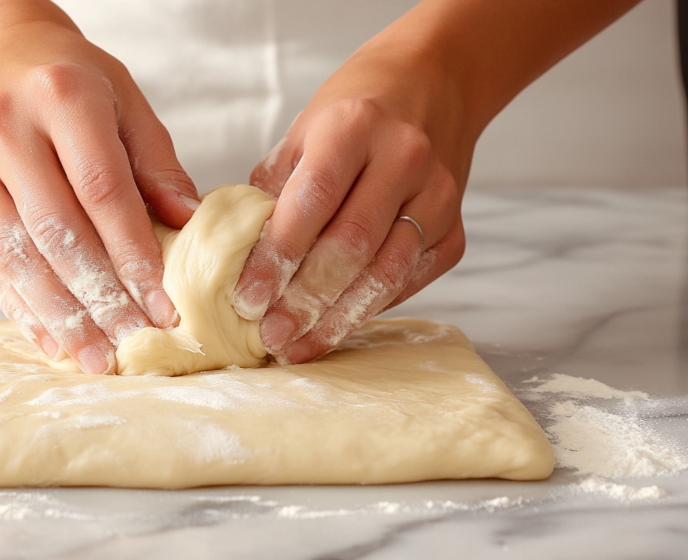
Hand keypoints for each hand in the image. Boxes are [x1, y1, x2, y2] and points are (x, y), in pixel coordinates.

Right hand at [0, 18, 199, 373]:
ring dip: (59, 316)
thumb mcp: (124, 100)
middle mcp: (5, 131)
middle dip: (99, 297)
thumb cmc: (68, 79)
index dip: (134, 254)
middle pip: (56, 232)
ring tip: (94, 356)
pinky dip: (20, 307)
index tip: (163, 304)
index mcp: (60, 98)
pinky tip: (52, 337)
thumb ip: (157, 162)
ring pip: (16, 257)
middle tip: (133, 341)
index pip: (101, 191)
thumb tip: (189, 225)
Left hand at [232, 43, 469, 364]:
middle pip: (351, 245)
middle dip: (306, 299)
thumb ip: (272, 190)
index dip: (277, 257)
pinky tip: (337, 325)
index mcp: (353, 127)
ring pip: (386, 271)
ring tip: (299, 345)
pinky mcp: (457, 230)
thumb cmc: (355, 113)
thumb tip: (230, 255)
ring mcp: (437, 196)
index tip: (247, 299)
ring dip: (339, 317)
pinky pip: (410, 280)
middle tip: (271, 335)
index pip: (312, 202)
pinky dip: (370, 307)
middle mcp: (403, 158)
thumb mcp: (304, 132)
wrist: (433, 85)